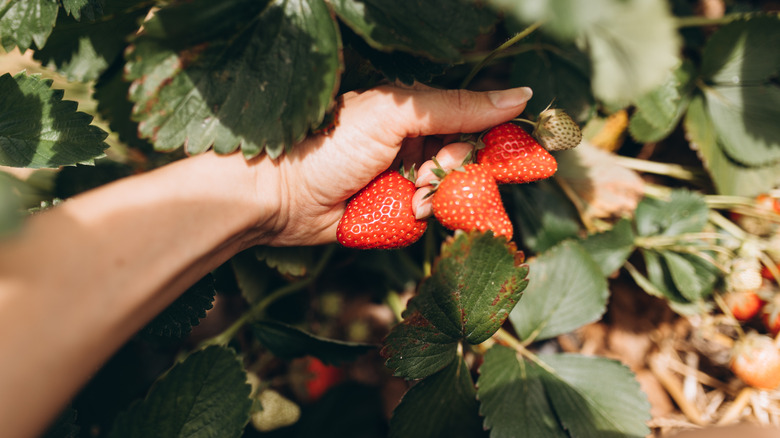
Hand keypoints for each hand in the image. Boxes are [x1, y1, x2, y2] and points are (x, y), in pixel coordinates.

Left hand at [262, 83, 531, 245]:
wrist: (279, 195)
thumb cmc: (329, 146)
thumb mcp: (394, 116)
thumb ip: (455, 107)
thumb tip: (519, 95)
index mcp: (413, 111)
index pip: (471, 119)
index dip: (492, 137)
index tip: (515, 154)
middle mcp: (412, 142)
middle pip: (465, 159)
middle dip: (453, 169)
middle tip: (425, 174)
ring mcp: (403, 178)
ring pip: (449, 191)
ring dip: (435, 195)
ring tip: (408, 195)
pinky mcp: (393, 211)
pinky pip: (427, 217)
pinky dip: (420, 216)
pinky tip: (405, 210)